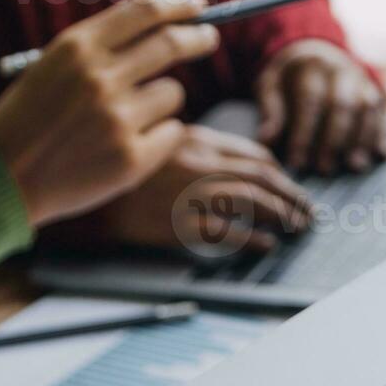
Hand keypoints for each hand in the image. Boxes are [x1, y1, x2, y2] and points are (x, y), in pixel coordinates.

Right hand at [0, 0, 219, 226]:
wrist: (7, 179)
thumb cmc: (31, 120)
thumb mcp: (53, 67)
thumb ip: (100, 47)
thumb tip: (161, 25)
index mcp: (76, 48)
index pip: (144, 10)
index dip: (178, 3)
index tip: (197, 5)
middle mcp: (99, 78)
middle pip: (171, 43)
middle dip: (199, 38)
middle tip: (209, 38)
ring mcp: (118, 120)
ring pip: (172, 93)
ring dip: (162, 100)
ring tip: (127, 119)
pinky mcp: (132, 160)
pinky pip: (171, 133)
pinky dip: (160, 137)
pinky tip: (127, 146)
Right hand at [88, 125, 311, 254]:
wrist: (77, 185)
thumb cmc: (115, 166)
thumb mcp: (156, 143)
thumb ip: (189, 149)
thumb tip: (223, 164)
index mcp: (193, 140)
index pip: (252, 155)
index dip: (280, 173)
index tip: (289, 185)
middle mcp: (197, 163)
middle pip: (261, 178)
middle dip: (292, 195)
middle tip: (308, 212)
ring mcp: (189, 193)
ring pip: (251, 202)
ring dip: (282, 215)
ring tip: (297, 227)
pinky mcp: (177, 223)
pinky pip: (225, 232)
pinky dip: (252, 238)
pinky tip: (266, 245)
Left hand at [255, 39, 385, 173]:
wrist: (316, 52)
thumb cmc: (289, 77)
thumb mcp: (270, 84)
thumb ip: (270, 110)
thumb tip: (266, 140)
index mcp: (312, 66)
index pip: (309, 101)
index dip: (304, 133)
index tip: (296, 162)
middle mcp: (341, 70)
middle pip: (342, 105)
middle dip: (334, 140)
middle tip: (325, 170)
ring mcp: (362, 81)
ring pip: (367, 109)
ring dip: (363, 139)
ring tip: (355, 167)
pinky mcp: (377, 92)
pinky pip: (384, 112)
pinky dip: (385, 133)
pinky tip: (382, 154)